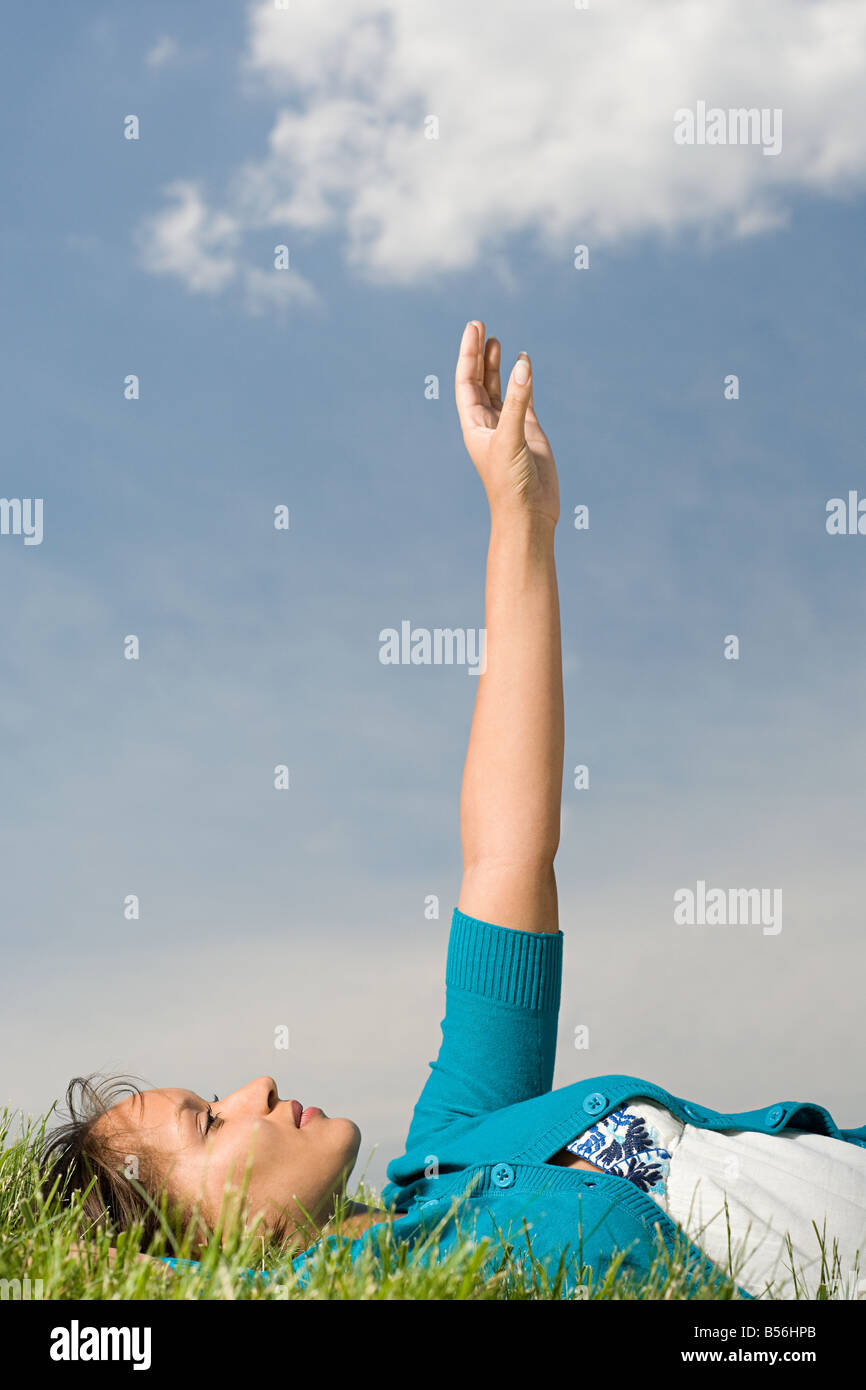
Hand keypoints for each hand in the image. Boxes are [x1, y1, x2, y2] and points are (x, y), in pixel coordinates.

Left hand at [455, 320, 558, 525]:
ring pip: (499, 387)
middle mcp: (489, 423)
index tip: (474, 329)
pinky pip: (523, 398)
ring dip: (496, 365)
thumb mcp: (511, 439)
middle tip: (480, 325)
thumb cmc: (511, 484)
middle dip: (479, 354)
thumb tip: (522, 365)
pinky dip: (523, 380)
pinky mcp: (529, 431)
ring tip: (496, 339)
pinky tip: (524, 364)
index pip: (466, 382)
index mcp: (474, 425)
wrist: (529, 514)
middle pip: (478, 380)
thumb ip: (517, 402)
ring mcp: (509, 426)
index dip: (468, 354)